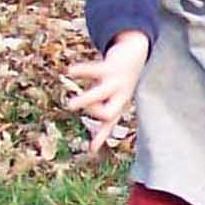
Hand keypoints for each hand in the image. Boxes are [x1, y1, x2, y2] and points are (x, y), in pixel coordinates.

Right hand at [66, 29, 149, 151]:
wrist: (136, 53)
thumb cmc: (120, 80)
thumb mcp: (114, 97)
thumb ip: (103, 114)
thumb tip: (94, 140)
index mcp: (118, 104)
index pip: (110, 125)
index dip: (101, 137)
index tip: (91, 150)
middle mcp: (118, 96)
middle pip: (109, 112)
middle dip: (94, 115)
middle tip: (76, 114)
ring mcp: (115, 82)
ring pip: (101, 93)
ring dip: (86, 100)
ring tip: (70, 105)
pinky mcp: (110, 67)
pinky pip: (94, 70)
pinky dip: (82, 71)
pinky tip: (69, 71)